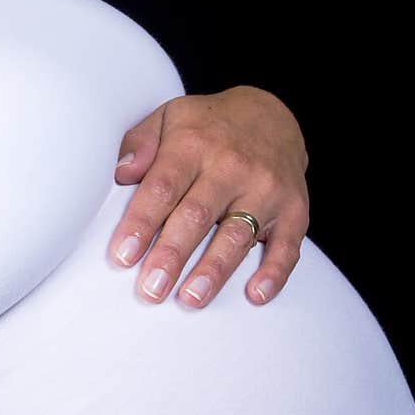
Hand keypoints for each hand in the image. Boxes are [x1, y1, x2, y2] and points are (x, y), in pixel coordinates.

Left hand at [108, 86, 308, 307]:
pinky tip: (255, 295)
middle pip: (197, 215)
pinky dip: (274, 273)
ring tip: (191, 298)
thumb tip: (121, 173)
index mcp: (194, 144)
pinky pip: (287, 246)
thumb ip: (141, 143)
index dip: (142, 223)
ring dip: (214, 270)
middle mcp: (232, 166)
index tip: (123, 255)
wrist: (272, 115)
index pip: (163, 187)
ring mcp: (266, 189)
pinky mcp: (294, 209)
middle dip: (172, 255)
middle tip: (151, 288)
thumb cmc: (208, 127)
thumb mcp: (169, 118)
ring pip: (237, 234)